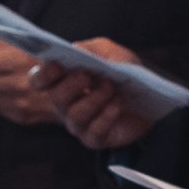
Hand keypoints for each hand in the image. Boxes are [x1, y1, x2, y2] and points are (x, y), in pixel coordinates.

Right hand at [38, 37, 154, 148]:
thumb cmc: (123, 73)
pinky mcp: (95, 138)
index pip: (39, 80)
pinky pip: (94, 132)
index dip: (44, 74)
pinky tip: (117, 104)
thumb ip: (92, 49)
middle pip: (56, 97)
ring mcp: (79, 123)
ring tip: (111, 87)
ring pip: (75, 115)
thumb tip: (75, 49)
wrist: (149, 98)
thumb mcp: (111, 53)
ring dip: (94, 99)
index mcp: (62, 80)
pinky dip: (106, 116)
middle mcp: (65, 104)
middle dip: (71, 85)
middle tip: (88, 75)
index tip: (57, 66)